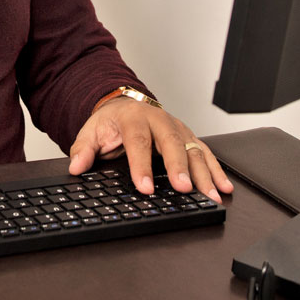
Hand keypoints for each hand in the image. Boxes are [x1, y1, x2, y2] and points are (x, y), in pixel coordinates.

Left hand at [68, 97, 233, 201]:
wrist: (124, 105)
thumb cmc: (110, 122)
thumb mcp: (91, 131)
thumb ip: (83, 150)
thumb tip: (76, 167)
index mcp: (133, 118)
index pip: (138, 142)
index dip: (141, 166)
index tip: (145, 188)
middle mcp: (158, 120)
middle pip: (171, 143)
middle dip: (179, 167)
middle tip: (184, 188)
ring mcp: (176, 127)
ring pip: (193, 149)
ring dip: (203, 173)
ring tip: (211, 195)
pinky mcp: (188, 136)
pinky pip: (205, 152)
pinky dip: (216, 169)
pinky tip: (223, 187)